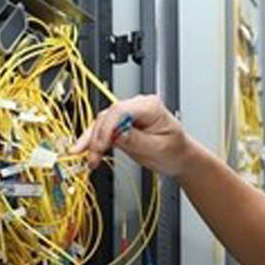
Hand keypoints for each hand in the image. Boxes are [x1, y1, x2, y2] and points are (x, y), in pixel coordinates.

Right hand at [71, 94, 197, 175]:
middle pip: (108, 116)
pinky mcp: (121, 126)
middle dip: (97, 137)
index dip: (107, 128)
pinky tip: (86, 151)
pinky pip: (103, 131)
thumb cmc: (175, 151)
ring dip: (92, 141)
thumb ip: (137, 140)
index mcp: (150, 106)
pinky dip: (94, 142)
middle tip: (93, 156)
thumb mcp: (158, 148)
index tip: (101, 146)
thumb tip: (117, 134)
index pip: (120, 110)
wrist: (178, 157)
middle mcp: (137, 106)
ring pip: (101, 123)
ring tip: (89, 158)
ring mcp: (128, 115)